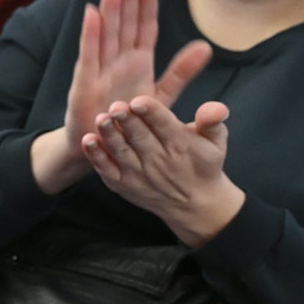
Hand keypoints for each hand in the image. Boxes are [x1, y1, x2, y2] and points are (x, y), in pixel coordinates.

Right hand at [34, 0, 212, 192]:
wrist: (104, 152)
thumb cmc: (129, 124)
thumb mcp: (162, 96)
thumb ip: (181, 72)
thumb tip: (205, 47)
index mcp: (137, 62)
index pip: (143, 24)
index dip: (146, 0)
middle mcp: (118, 61)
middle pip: (124, 21)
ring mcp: (100, 71)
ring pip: (107, 32)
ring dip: (109, 6)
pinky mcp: (85, 86)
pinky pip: (89, 56)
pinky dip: (90, 35)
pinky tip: (93, 13)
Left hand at [84, 97, 244, 245]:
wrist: (194, 203)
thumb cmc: (204, 164)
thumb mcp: (217, 142)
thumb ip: (213, 122)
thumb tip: (216, 108)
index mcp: (180, 144)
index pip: (164, 125)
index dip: (151, 112)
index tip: (140, 100)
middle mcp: (158, 160)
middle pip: (139, 137)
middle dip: (127, 121)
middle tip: (115, 106)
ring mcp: (137, 174)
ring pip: (121, 152)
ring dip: (109, 136)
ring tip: (101, 119)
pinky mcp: (122, 184)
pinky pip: (107, 169)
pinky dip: (96, 156)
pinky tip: (87, 141)